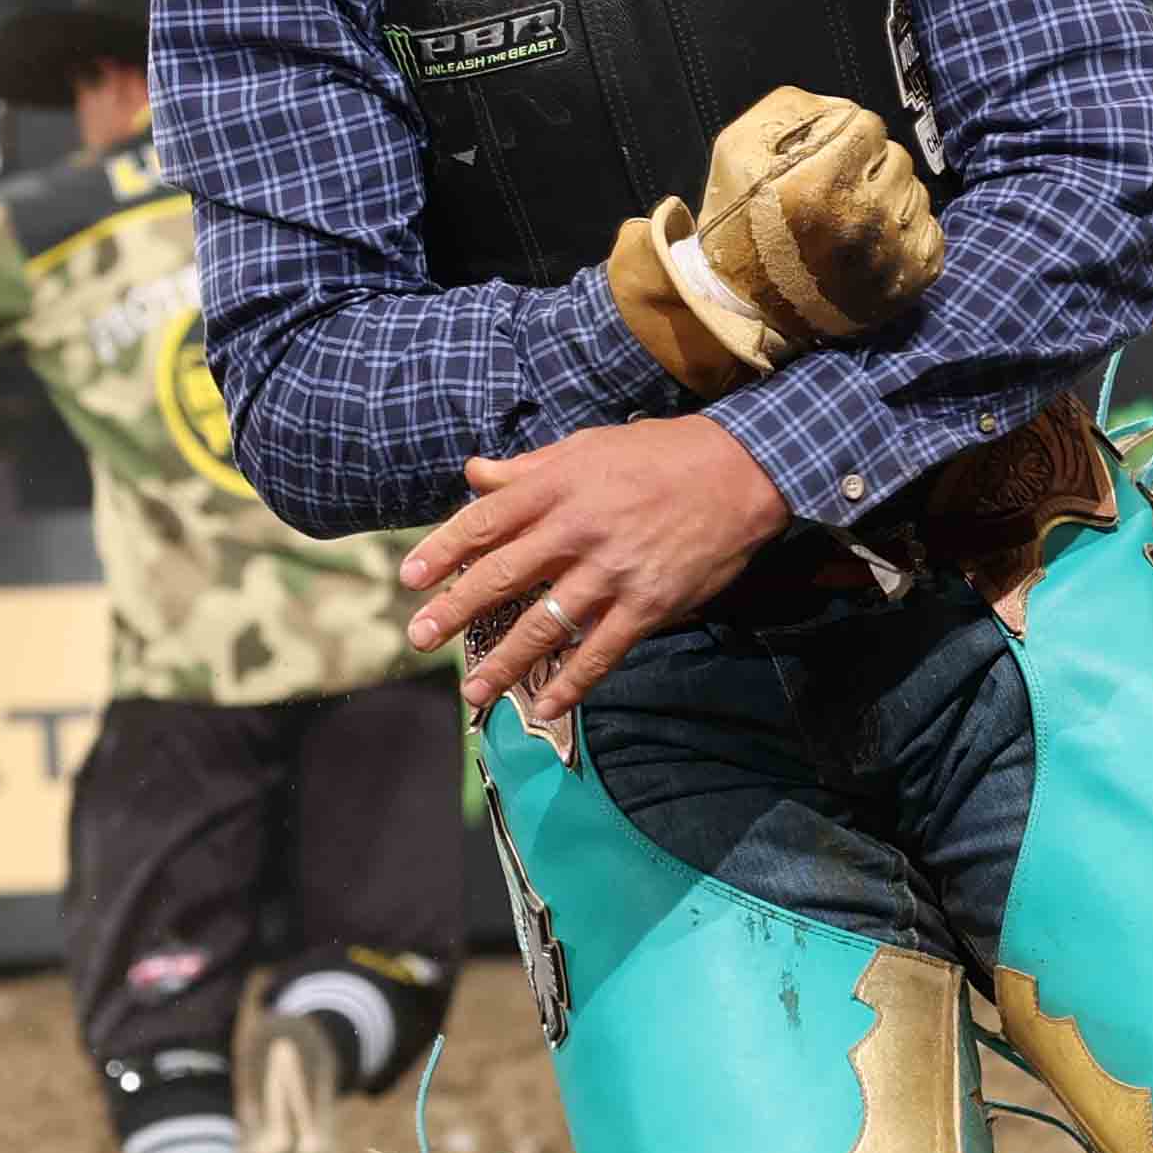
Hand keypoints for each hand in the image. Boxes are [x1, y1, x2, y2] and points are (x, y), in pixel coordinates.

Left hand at [403, 417, 790, 725]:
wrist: (742, 472)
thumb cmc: (662, 454)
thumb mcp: (588, 446)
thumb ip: (529, 468)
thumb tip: (475, 474)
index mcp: (559, 487)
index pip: (486, 520)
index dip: (444, 549)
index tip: (410, 576)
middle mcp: (578, 530)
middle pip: (504, 576)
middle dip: (456, 610)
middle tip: (420, 637)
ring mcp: (613, 572)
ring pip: (545, 624)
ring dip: (504, 661)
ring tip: (472, 688)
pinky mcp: (648, 605)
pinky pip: (601, 652)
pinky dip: (572, 683)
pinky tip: (546, 705)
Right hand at [606, 87, 942, 391]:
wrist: (745, 305)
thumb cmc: (741, 218)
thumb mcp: (740, 145)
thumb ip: (796, 109)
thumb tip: (849, 110)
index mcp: (819, 182)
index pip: (870, 126)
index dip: (848, 136)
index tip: (828, 157)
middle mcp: (861, 218)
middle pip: (897, 158)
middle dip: (870, 167)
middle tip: (839, 192)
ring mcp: (889, 254)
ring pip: (916, 194)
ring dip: (889, 198)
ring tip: (853, 220)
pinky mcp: (909, 282)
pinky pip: (931, 233)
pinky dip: (907, 233)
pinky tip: (873, 244)